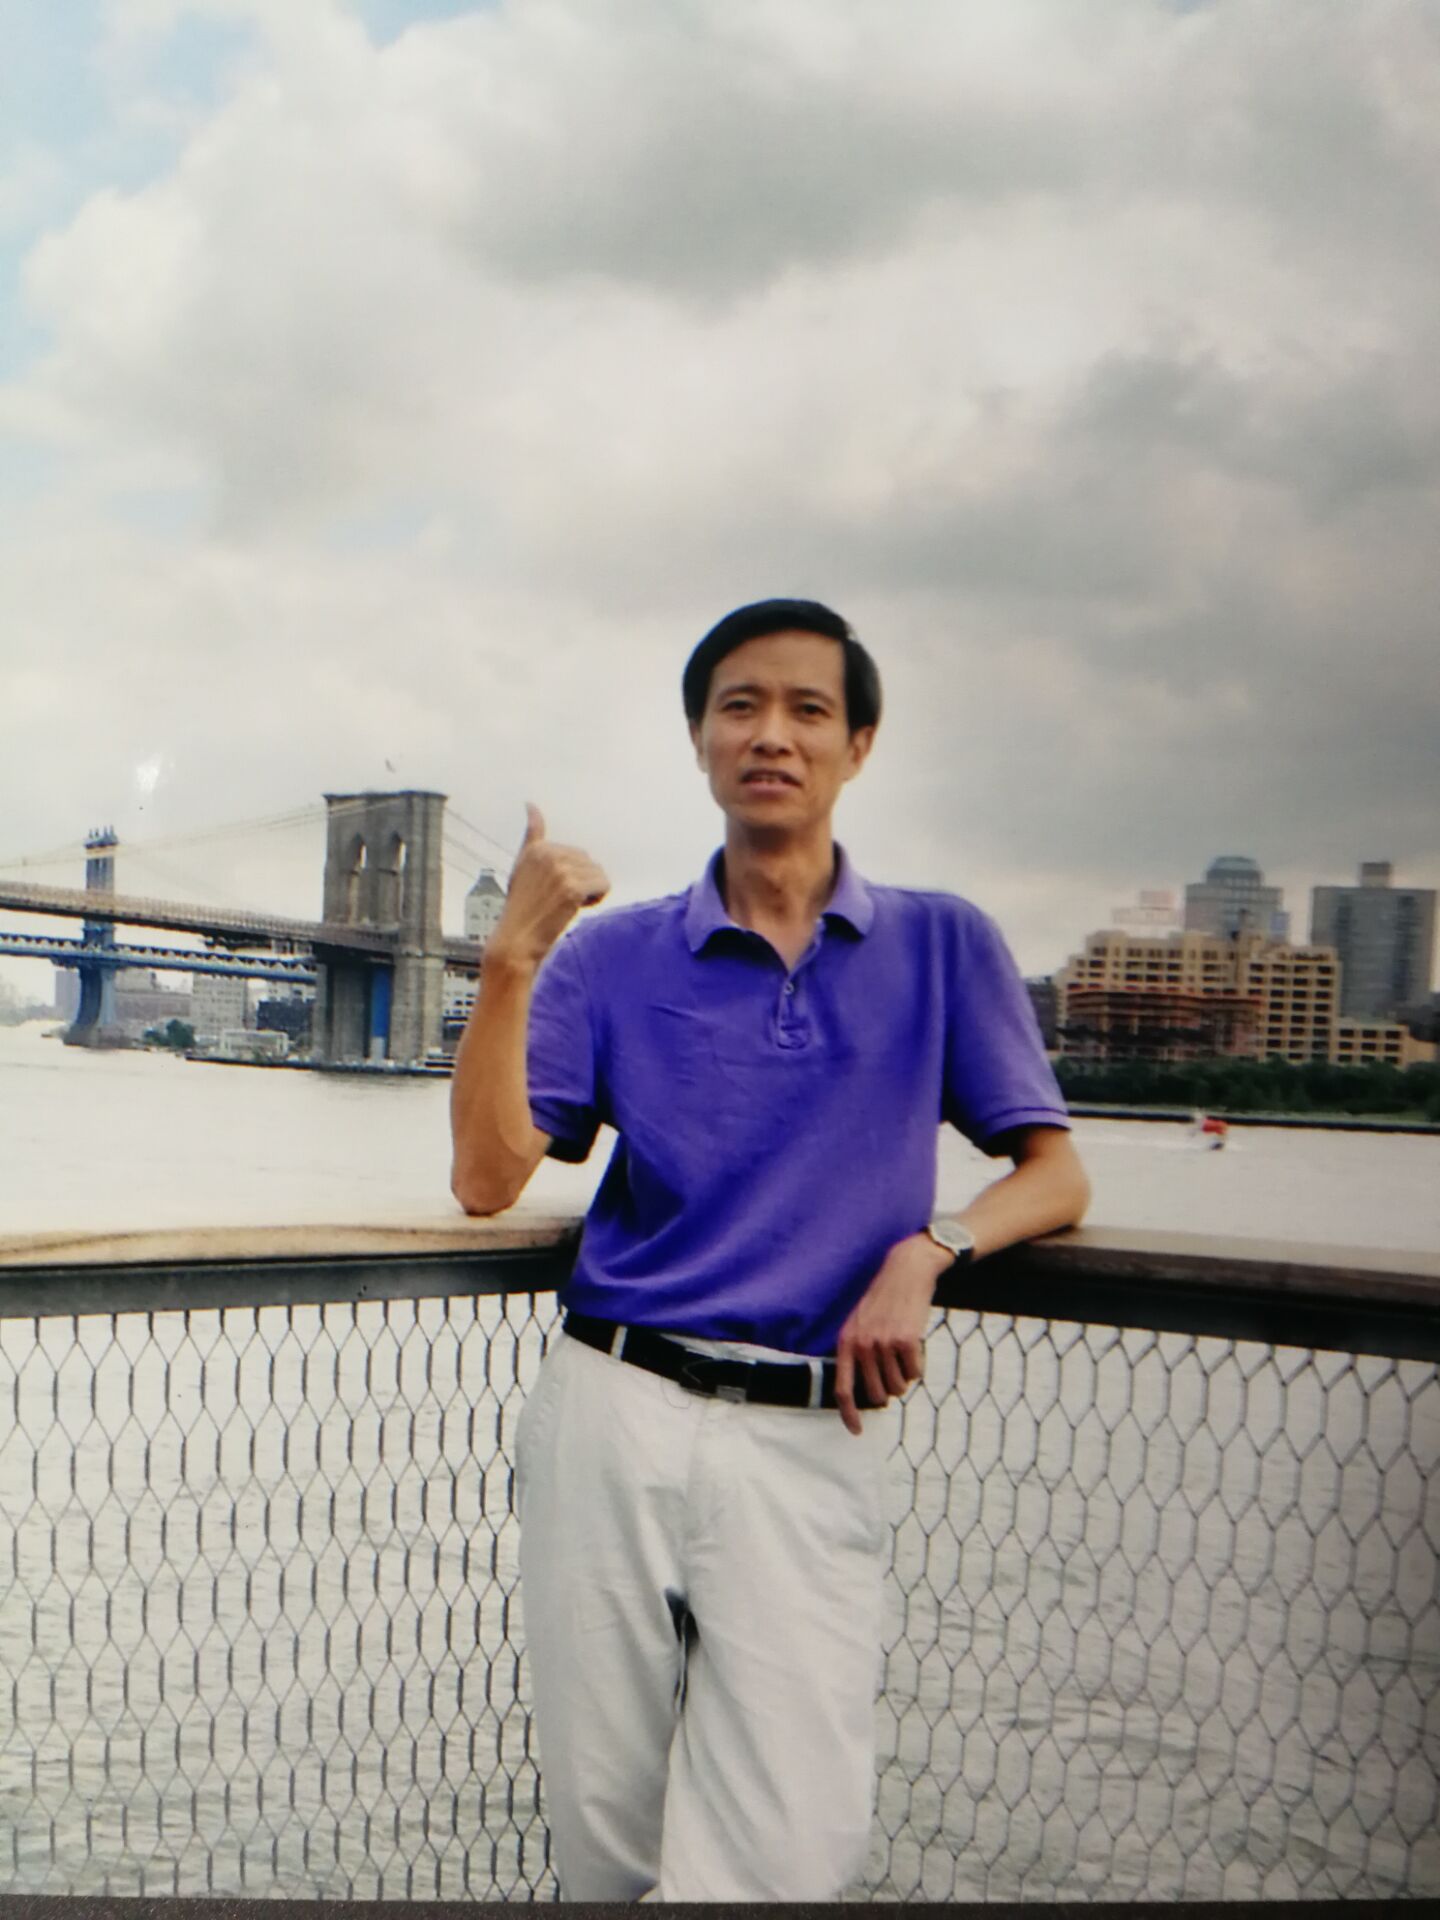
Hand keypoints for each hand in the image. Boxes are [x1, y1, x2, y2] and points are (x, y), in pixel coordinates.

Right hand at [488, 803, 609, 968]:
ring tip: (564, 906)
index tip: (557, 893)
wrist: (516, 942)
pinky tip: (575, 909)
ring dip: (590, 891)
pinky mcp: (572, 887)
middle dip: (582, 882)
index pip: (574, 854)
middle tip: (558, 902)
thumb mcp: (522, 867)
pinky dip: (596, 899)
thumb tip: (531, 804)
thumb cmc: (522, 908)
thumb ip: (533, 836)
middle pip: (589, 862)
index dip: (571, 877)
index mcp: (537, 849)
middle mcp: (548, 854)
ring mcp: (560, 870)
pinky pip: (603, 885)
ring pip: (598, 874)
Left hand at [834, 1232, 950, 1435]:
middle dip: (888, 1390)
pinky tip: (914, 1342)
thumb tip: (868, 1394)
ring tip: (902, 1351)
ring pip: (898, 1387)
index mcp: (845, 1343)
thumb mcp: (859, 1324)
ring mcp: (883, 1344)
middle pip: (876, 1394)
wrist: (905, 1272)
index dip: (849, 1415)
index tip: (857, 1432)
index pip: (842, 1389)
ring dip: (904, 1375)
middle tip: (894, 1371)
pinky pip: (915, 1373)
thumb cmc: (883, 1302)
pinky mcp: (906, 1341)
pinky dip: (918, 1364)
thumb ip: (857, 1355)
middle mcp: (861, 1345)